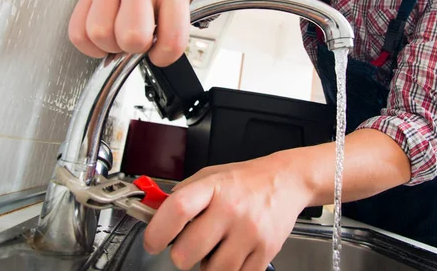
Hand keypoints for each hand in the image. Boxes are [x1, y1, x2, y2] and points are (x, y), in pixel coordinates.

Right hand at [68, 0, 232, 65]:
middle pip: (132, 37)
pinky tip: (106, 38)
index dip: (165, 54)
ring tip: (124, 36)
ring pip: (101, 35)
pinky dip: (91, 46)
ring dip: (113, 45)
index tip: (163, 48)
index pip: (171, 40)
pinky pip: (79, 34)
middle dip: (137, 48)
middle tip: (142, 40)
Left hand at [143, 152, 312, 270]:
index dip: (158, 231)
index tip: (152, 242)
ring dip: (207, 266)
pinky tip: (232, 253)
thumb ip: (183, 194)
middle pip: (189, 251)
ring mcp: (250, 232)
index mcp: (213, 188)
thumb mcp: (210, 176)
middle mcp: (232, 209)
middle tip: (187, 247)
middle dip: (181, 255)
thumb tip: (154, 216)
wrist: (285, 181)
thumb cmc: (245, 180)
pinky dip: (230, 270)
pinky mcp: (265, 251)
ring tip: (214, 249)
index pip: (177, 209)